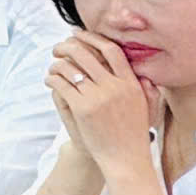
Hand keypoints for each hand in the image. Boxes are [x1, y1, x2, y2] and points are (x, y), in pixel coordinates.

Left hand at [45, 32, 158, 175]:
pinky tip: (49, 80)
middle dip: (68, 46)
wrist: (125, 160)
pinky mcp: (82, 108)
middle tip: (58, 47)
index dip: (92, 38)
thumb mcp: (146, 109)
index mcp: (131, 84)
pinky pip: (61, 84)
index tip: (78, 34)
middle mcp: (116, 86)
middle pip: (86, 53)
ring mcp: (98, 96)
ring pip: (70, 67)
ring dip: (56, 63)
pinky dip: (52, 78)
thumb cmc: (133, 135)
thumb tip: (142, 74)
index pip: (112, 50)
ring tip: (52, 66)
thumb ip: (146, 89)